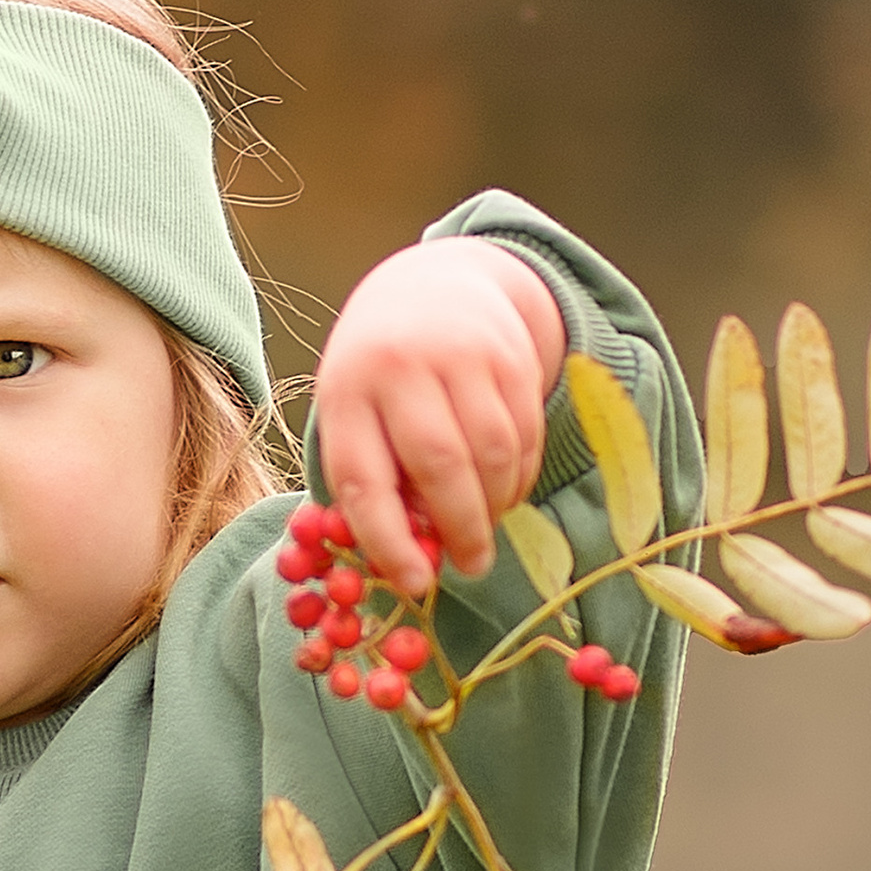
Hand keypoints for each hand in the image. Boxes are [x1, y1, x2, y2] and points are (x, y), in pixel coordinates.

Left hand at [313, 237, 567, 597]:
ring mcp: (459, 352)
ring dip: (496, 505)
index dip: (389, 542)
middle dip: (461, 529)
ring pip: (492, 452)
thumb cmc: (383, 380)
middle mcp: (399, 365)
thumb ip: (379, 485)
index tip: (416, 585)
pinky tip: (506, 487)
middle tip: (472, 566)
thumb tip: (415, 560)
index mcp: (346, 394)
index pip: (363, 481)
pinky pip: (524, 432)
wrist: (432, 285)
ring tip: (487, 525)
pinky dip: (520, 475)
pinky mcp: (509, 351)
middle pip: (439, 465)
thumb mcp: (359, 420)